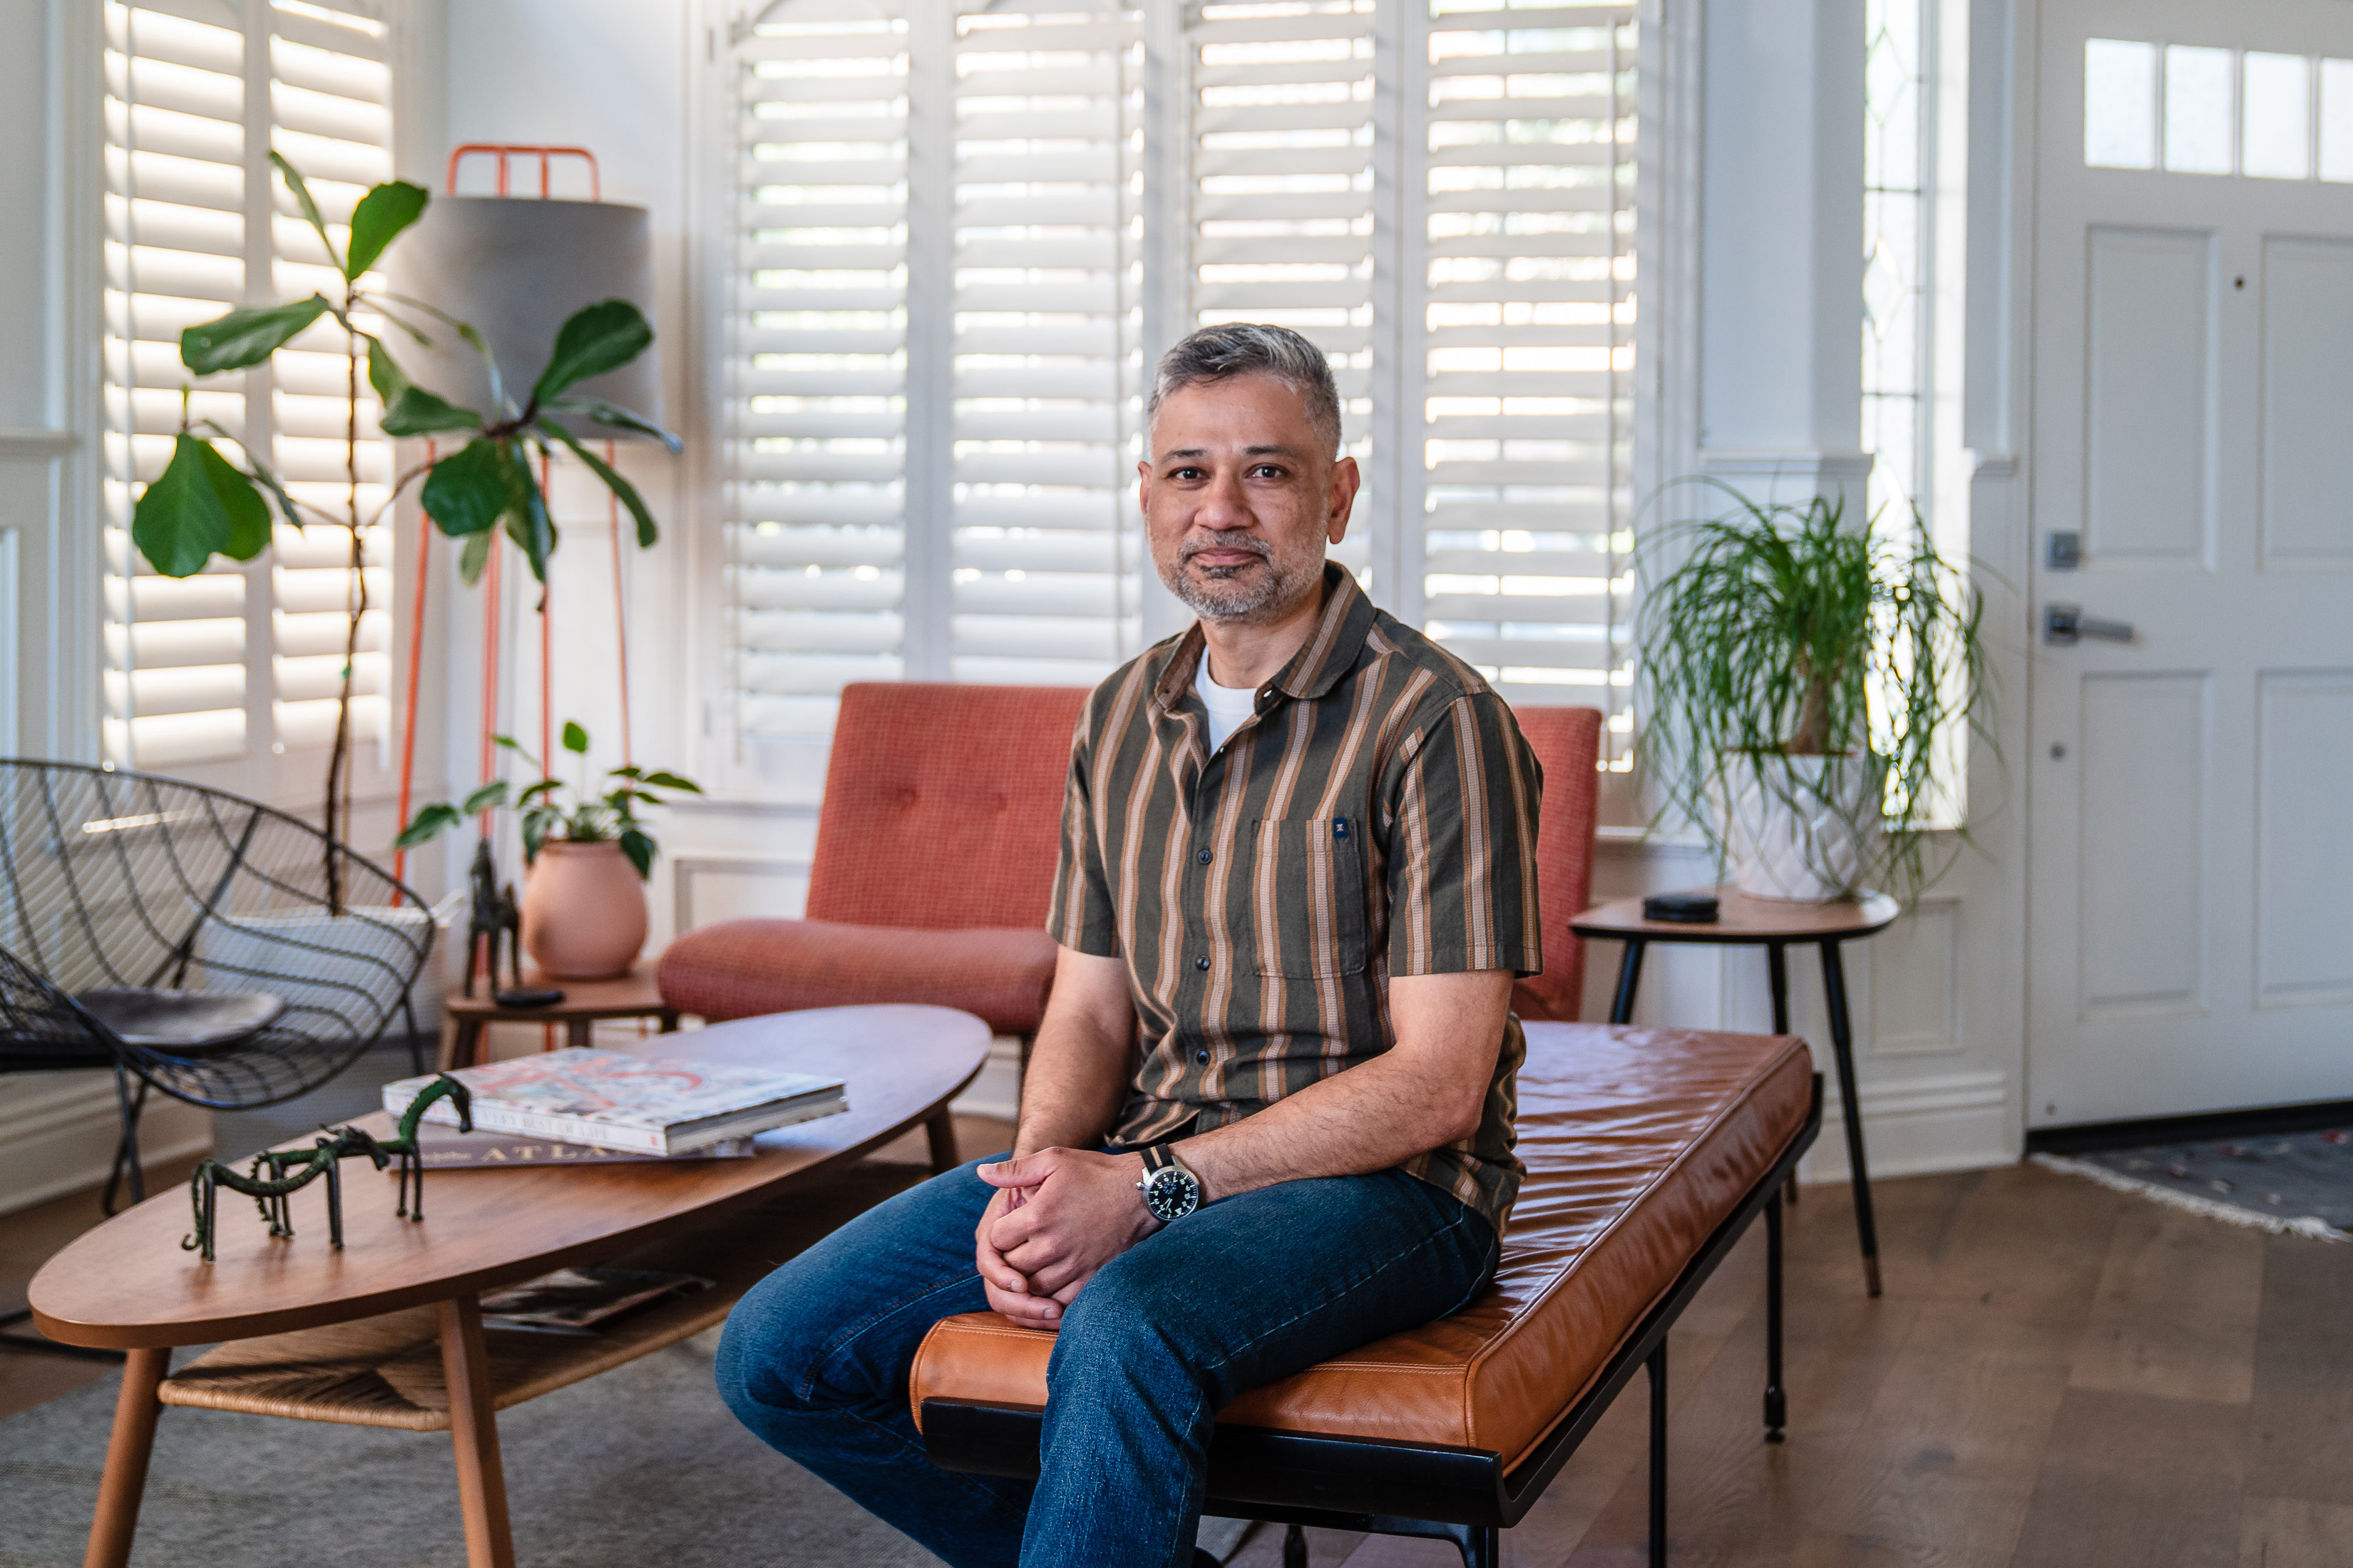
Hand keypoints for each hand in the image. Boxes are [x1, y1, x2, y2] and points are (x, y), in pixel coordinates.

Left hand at [977, 1148, 1157, 1311]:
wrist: (1142, 1193)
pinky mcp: (1091, 1278)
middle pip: (1010, 1268)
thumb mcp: (1053, 1160)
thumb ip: (1014, 1170)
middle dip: (1008, 1260)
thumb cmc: (1096, 1173)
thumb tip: (981, 1172)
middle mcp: (1051, 1246)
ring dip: (1027, 1282)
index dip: (996, 1236)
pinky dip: (1051, 1298)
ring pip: (1032, 1289)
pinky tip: (1051, 1286)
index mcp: (1036, 1216)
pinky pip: (1061, 1301)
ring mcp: (1072, 1265)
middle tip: (1016, 1250)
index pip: (994, 1240)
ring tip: (1030, 1268)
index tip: (1008, 1230)